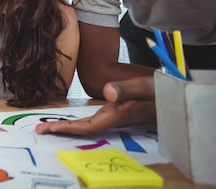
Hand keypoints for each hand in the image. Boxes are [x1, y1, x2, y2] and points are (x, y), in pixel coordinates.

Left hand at [35, 76, 155, 135]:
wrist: (175, 95)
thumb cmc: (161, 91)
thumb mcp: (144, 86)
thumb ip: (127, 89)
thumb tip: (107, 91)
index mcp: (117, 115)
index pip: (87, 127)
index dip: (67, 129)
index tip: (49, 129)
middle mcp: (113, 118)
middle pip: (83, 129)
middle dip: (61, 130)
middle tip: (40, 130)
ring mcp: (115, 115)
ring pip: (87, 125)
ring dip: (68, 126)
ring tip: (50, 127)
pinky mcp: (117, 111)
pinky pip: (93, 120)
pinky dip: (79, 121)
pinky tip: (72, 121)